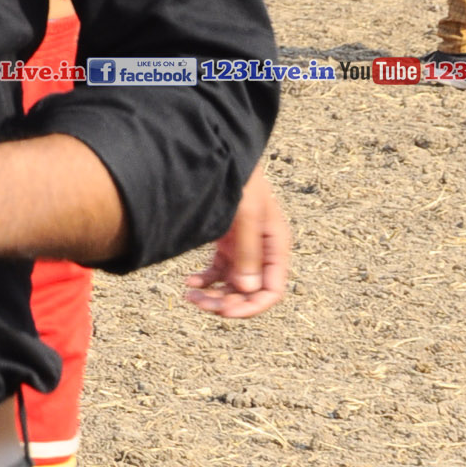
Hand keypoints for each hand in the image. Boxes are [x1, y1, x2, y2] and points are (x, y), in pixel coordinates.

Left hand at [183, 162, 289, 318]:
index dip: (252, 307)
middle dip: (228, 303)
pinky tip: (189, 283)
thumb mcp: (245, 214)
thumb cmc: (240, 180)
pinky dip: (205, 282)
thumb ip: (247, 252)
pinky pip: (218, 272)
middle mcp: (262, 251)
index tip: (226, 311)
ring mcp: (244, 249)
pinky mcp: (226, 244)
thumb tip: (247, 290)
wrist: (221, 155)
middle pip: (250, 292)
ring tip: (190, 297)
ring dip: (214, 296)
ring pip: (233, 286)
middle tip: (202, 304)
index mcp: (276, 245)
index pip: (273, 289)